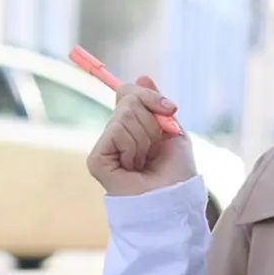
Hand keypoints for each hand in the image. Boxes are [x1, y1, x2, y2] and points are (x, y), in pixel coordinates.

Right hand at [87, 76, 197, 196]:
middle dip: (152, 120)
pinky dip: (133, 146)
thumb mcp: (172, 130)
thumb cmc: (177, 172)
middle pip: (128, 99)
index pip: (128, 93)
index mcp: (132, 127)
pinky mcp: (96, 159)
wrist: (173, 199)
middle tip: (157, 146)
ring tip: (146, 161)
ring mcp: (104, 147)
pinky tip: (134, 166)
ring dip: (146, 138)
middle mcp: (115, 135)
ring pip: (124, 114)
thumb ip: (156, 104)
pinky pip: (116, 131)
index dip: (148, 96)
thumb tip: (141, 76)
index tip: (169, 109)